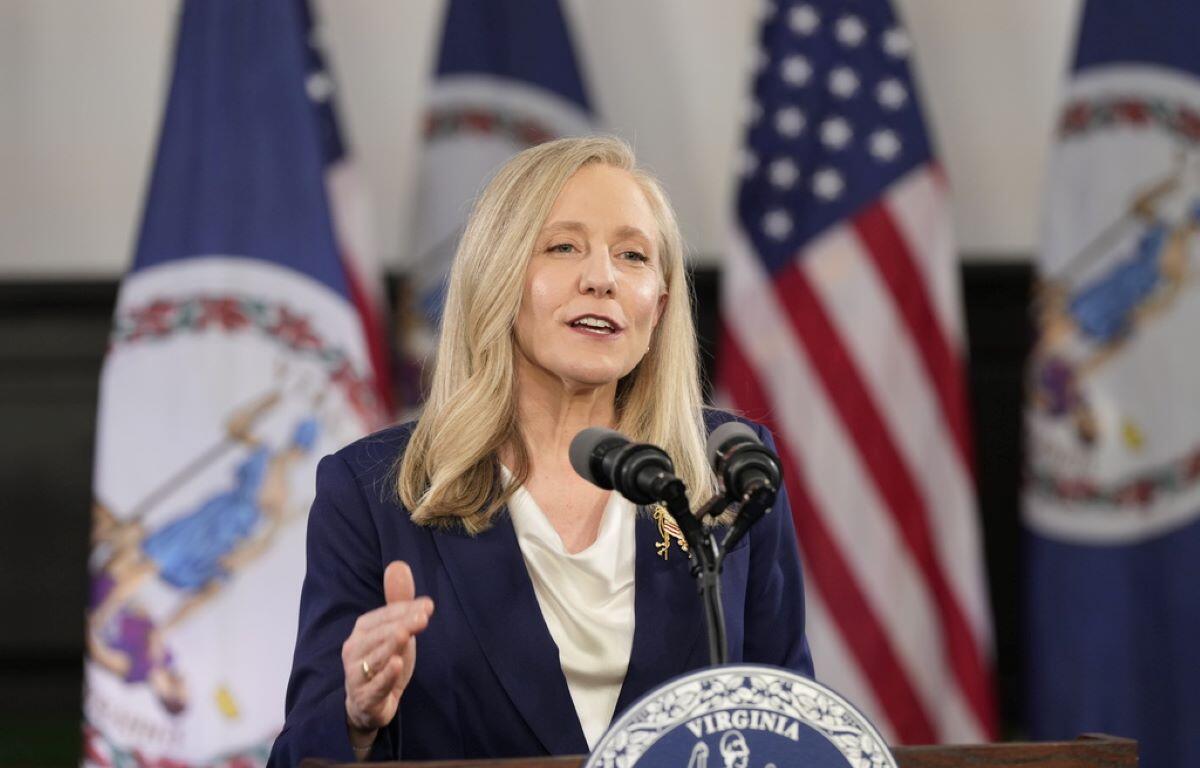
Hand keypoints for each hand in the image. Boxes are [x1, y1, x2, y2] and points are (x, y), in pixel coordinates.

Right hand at [342, 561, 434, 735]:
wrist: (370, 704)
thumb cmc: (383, 660)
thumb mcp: (393, 630)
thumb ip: (398, 601)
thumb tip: (399, 565)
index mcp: (362, 630)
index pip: (385, 616)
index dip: (405, 609)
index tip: (428, 605)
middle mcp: (354, 650)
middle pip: (380, 635)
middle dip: (401, 624)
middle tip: (424, 616)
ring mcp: (356, 675)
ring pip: (374, 659)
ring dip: (390, 646)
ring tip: (405, 634)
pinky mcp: (364, 698)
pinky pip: (374, 687)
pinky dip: (385, 676)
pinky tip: (397, 665)